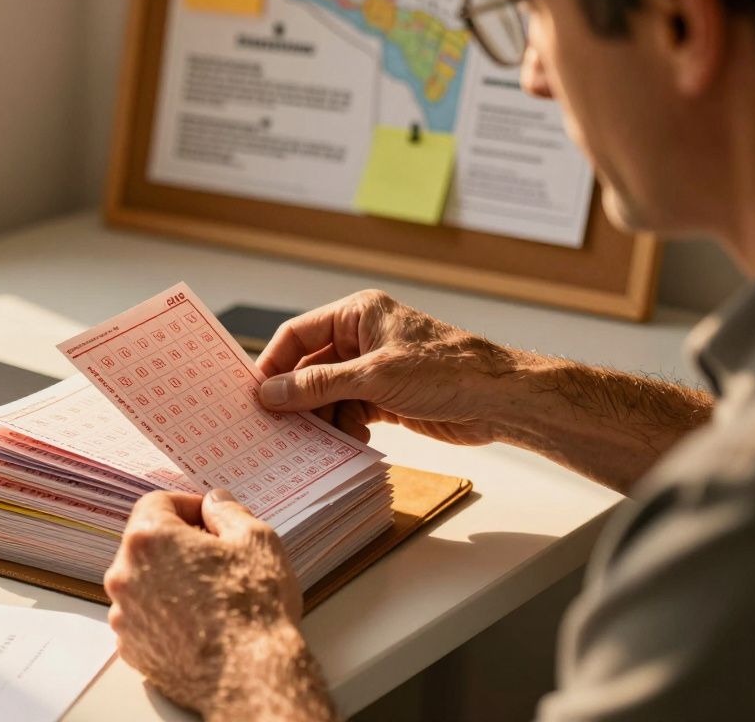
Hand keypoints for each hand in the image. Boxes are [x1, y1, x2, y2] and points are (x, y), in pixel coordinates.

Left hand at [105, 490, 332, 720]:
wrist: (250, 676)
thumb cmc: (253, 608)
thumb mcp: (255, 539)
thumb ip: (227, 510)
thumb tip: (214, 503)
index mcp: (149, 539)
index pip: (157, 503)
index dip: (187, 506)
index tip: (209, 519)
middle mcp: (124, 574)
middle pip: (147, 543)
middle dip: (178, 544)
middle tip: (216, 558)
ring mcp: (124, 615)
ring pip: (144, 581)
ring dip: (170, 580)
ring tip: (210, 595)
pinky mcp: (131, 648)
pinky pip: (144, 617)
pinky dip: (165, 614)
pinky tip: (199, 622)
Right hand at [256, 290, 517, 445]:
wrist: (499, 400)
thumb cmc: (448, 370)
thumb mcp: (374, 377)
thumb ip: (318, 385)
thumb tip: (270, 393)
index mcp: (357, 314)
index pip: (298, 335)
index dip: (274, 364)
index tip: (254, 395)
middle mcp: (362, 337)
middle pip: (310, 368)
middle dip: (298, 398)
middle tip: (280, 427)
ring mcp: (373, 368)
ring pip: (327, 394)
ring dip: (323, 418)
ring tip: (323, 439)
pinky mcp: (385, 396)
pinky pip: (348, 411)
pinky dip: (344, 427)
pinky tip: (352, 440)